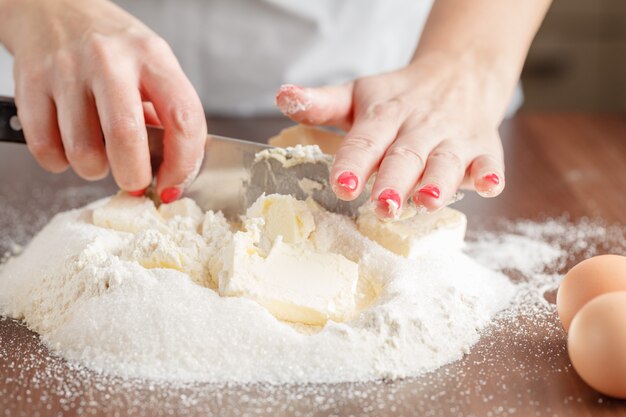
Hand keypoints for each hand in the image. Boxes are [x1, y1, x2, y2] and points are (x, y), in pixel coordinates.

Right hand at [0, 0, 205, 200]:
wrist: (54, 8)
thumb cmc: (113, 49)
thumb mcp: (152, 66)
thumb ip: (165, 114)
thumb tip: (171, 172)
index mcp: (152, 57)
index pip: (183, 119)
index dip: (182, 163)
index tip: (173, 182)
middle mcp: (110, 60)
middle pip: (127, 138)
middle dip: (134, 176)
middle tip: (134, 180)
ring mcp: (66, 70)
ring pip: (83, 152)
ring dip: (94, 169)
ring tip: (99, 153)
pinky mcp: (30, 83)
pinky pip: (45, 148)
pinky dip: (59, 160)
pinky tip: (68, 144)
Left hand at [276, 53, 507, 218]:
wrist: (458, 73)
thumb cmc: (400, 96)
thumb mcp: (359, 95)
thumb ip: (322, 104)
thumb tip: (282, 97)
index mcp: (384, 114)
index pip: (366, 139)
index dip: (354, 162)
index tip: (342, 185)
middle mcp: (419, 126)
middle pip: (406, 156)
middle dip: (395, 182)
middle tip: (383, 206)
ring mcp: (453, 137)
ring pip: (446, 161)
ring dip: (438, 182)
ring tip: (427, 202)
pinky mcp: (482, 147)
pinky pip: (488, 161)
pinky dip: (489, 174)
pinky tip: (488, 185)